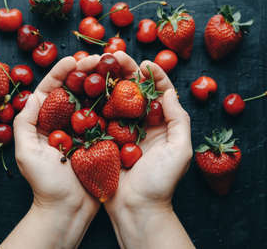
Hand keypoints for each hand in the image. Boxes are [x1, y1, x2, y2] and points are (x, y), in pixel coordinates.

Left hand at [1, 55, 101, 248]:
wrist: (68, 209)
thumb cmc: (44, 184)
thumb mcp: (26, 153)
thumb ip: (25, 123)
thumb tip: (34, 95)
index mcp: (45, 121)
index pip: (51, 89)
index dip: (62, 72)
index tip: (74, 60)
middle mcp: (65, 121)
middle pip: (75, 89)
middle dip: (86, 71)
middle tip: (99, 58)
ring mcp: (85, 129)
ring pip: (93, 99)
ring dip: (102, 82)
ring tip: (113, 68)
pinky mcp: (101, 139)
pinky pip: (108, 117)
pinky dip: (115, 103)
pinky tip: (124, 91)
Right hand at [104, 52, 193, 248]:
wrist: (136, 209)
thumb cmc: (161, 183)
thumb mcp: (179, 150)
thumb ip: (178, 120)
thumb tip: (169, 93)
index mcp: (162, 124)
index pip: (160, 93)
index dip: (155, 76)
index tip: (147, 63)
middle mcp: (142, 124)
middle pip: (135, 91)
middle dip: (127, 72)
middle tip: (116, 56)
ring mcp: (121, 131)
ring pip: (116, 100)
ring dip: (108, 82)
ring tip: (100, 65)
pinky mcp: (104, 139)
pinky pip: (99, 116)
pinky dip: (94, 102)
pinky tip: (87, 88)